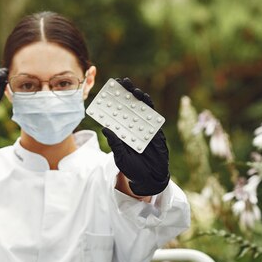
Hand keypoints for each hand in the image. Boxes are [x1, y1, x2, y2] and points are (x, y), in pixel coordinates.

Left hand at [102, 77, 169, 195]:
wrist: (150, 178)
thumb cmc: (133, 169)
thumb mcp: (120, 157)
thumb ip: (115, 143)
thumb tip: (105, 129)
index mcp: (122, 132)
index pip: (116, 114)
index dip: (113, 102)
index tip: (107, 90)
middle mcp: (132, 127)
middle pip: (129, 107)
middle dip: (126, 94)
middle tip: (121, 82)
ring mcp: (144, 128)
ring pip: (141, 109)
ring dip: (138, 98)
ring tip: (133, 89)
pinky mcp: (156, 131)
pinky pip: (152, 117)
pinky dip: (149, 108)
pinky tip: (145, 99)